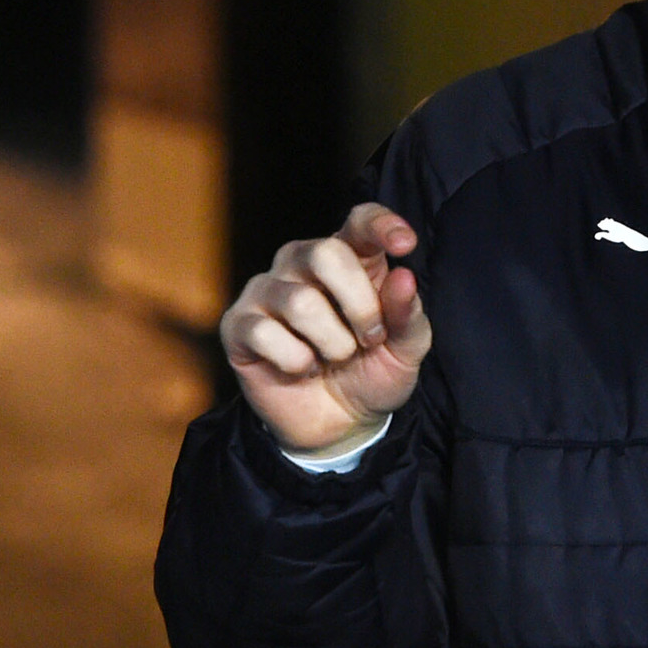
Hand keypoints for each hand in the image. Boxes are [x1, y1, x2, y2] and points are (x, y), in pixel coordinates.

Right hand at [220, 203, 431, 454]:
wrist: (340, 426)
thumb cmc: (371, 373)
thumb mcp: (405, 351)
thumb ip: (408, 315)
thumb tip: (404, 277)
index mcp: (348, 257)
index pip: (359, 221)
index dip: (381, 225)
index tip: (407, 244)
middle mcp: (301, 263)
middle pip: (325, 254)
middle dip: (358, 305)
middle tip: (369, 339)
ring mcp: (266, 291)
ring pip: (300, 302)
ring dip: (331, 344)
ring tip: (335, 359)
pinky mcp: (239, 324)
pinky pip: (266, 333)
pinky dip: (295, 361)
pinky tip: (301, 369)